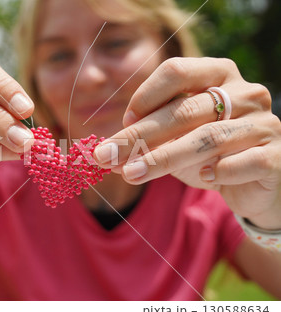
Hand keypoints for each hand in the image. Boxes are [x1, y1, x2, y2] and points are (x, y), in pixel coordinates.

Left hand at [93, 57, 280, 228]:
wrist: (253, 182)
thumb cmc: (207, 153)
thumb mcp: (175, 139)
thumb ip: (149, 137)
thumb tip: (106, 150)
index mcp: (218, 74)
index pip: (176, 71)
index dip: (145, 96)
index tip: (123, 123)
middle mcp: (245, 92)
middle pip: (184, 110)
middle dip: (139, 135)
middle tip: (106, 156)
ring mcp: (263, 123)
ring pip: (207, 138)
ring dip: (162, 158)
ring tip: (130, 173)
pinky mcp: (275, 156)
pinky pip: (241, 163)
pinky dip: (218, 172)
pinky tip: (205, 178)